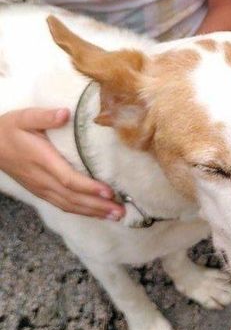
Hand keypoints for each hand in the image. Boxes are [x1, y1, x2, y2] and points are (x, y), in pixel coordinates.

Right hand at [0, 108, 124, 218]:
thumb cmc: (10, 129)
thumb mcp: (24, 117)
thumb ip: (45, 116)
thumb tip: (65, 113)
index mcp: (42, 160)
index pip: (68, 179)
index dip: (89, 187)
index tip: (109, 191)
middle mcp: (43, 179)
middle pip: (73, 198)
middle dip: (98, 206)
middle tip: (121, 211)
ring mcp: (42, 189)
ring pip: (70, 205)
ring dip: (94, 212)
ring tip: (116, 216)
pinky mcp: (42, 192)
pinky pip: (64, 206)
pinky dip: (82, 212)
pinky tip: (98, 214)